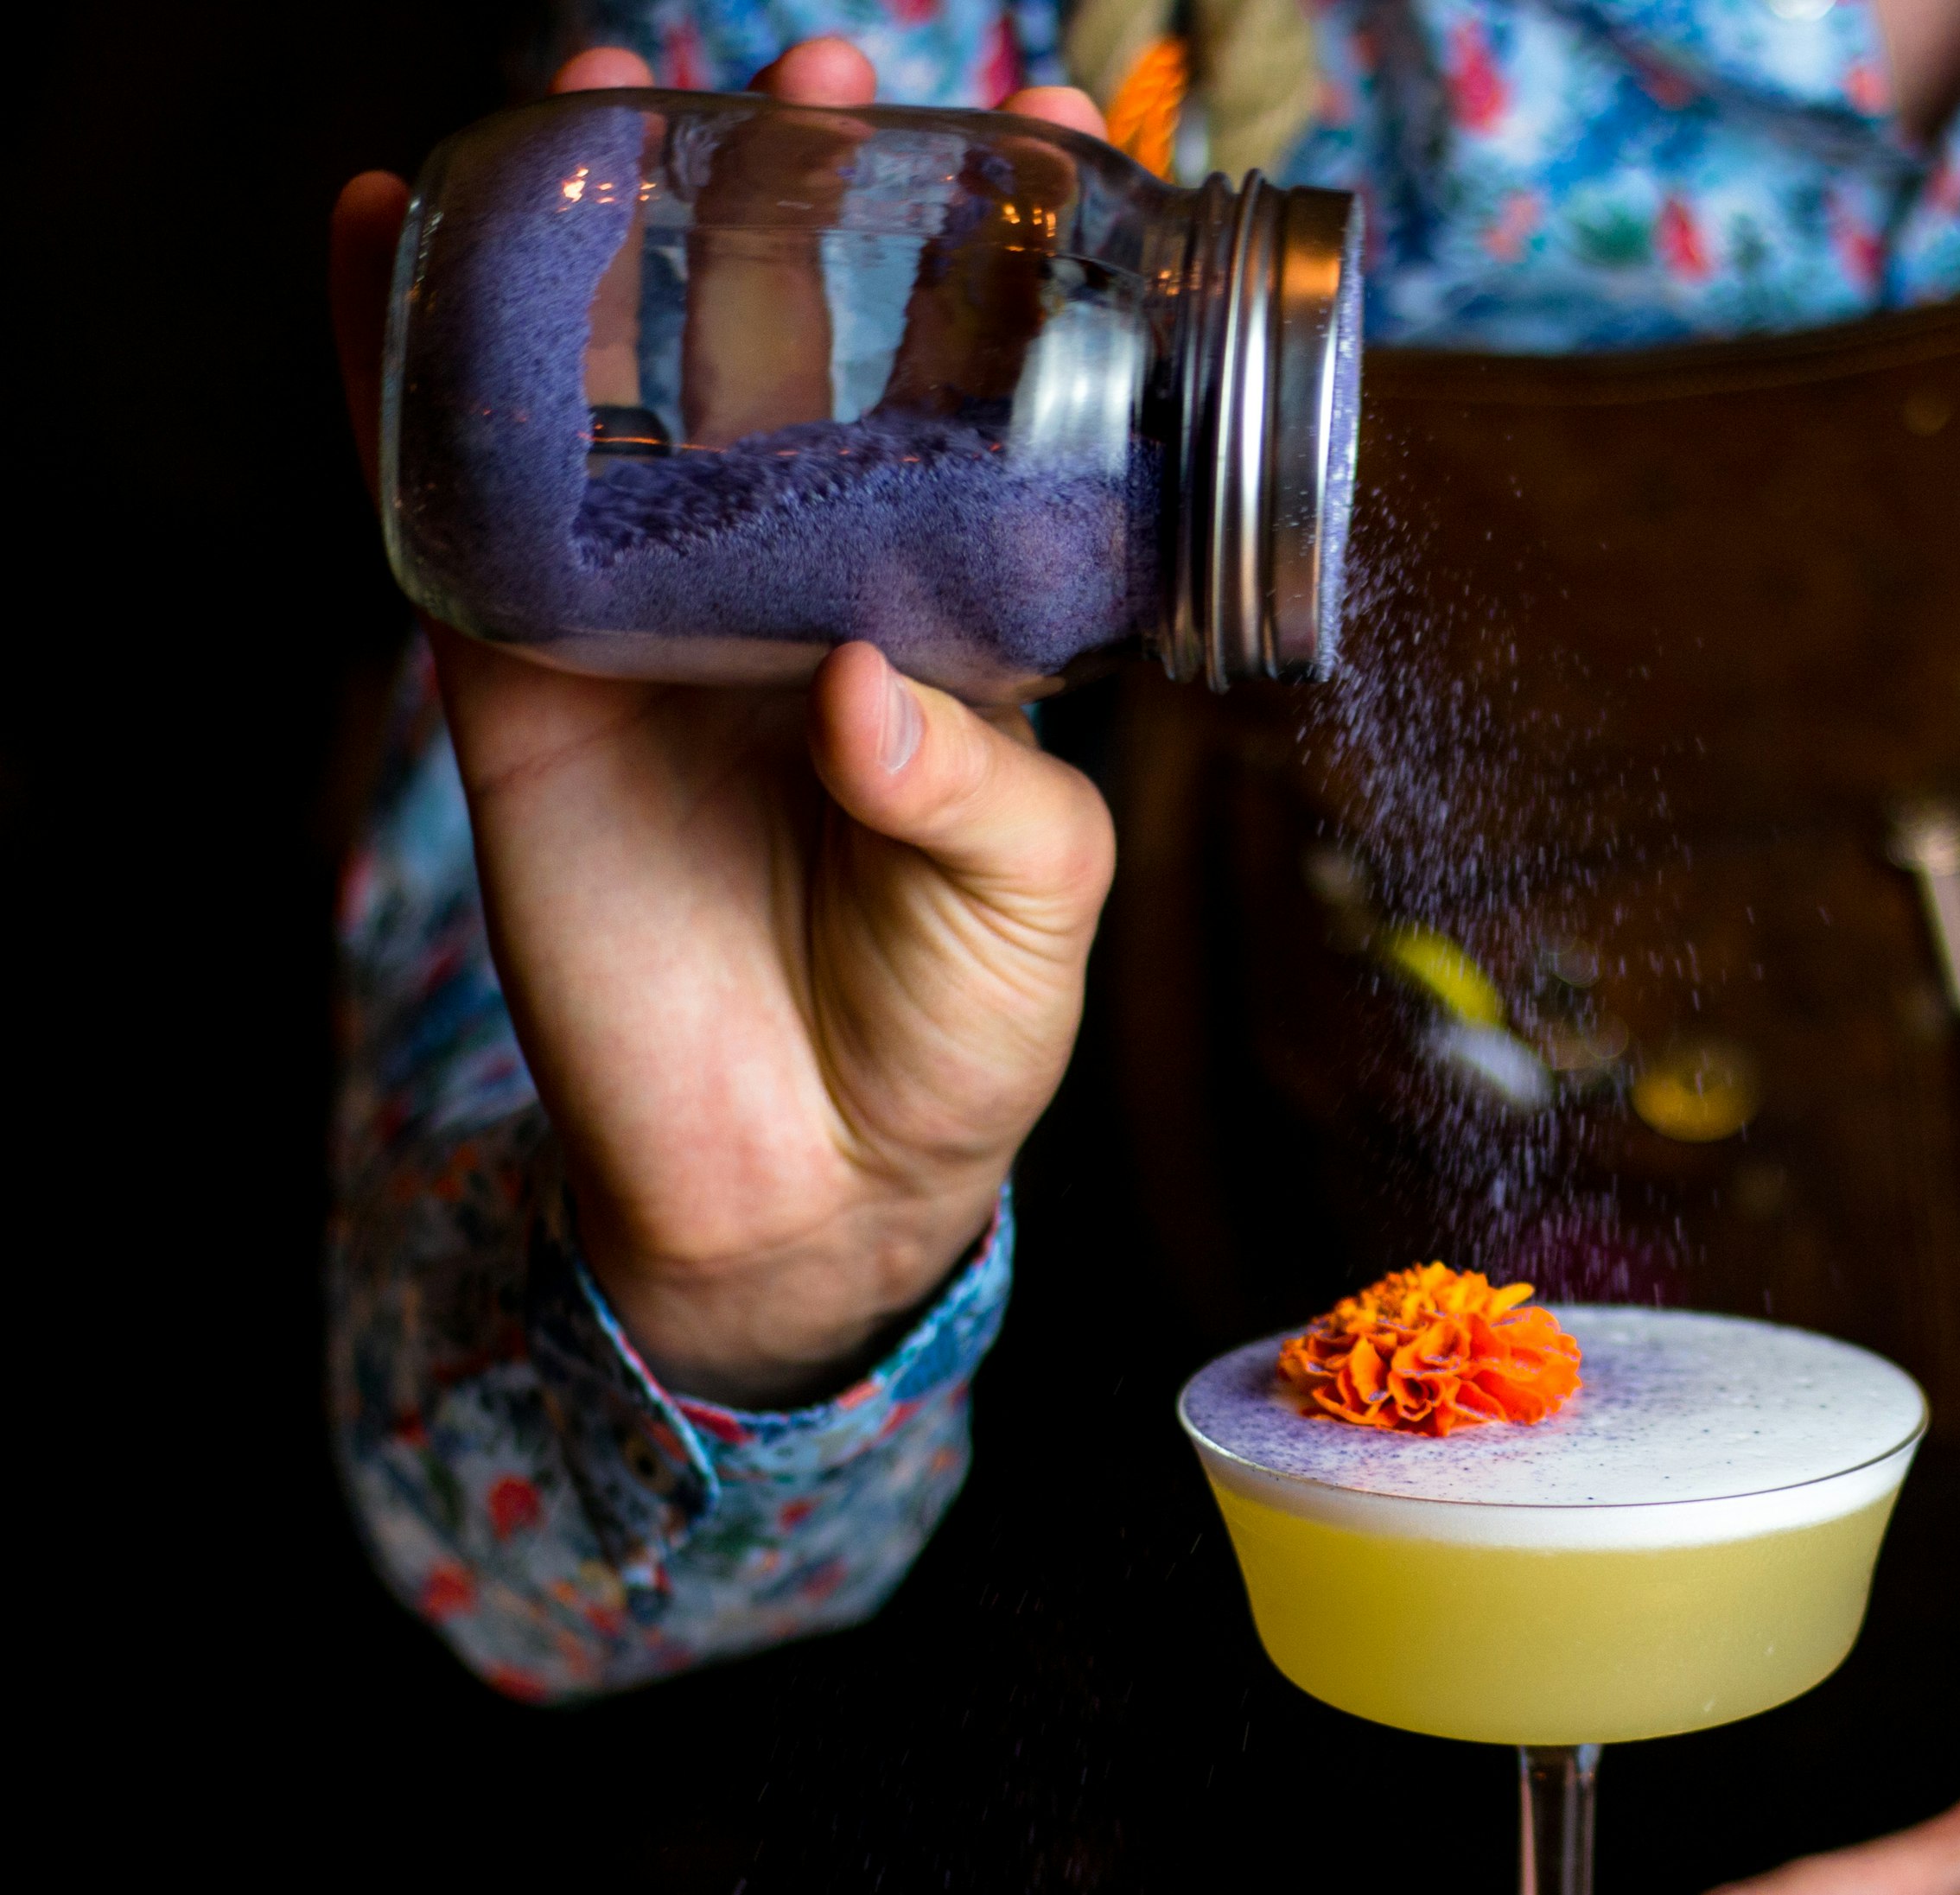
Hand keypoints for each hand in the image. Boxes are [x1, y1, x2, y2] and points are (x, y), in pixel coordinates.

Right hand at [326, 41, 1122, 1404]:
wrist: (805, 1179)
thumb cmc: (950, 1027)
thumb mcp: (1032, 900)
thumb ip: (980, 788)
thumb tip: (865, 688)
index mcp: (942, 617)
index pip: (960, 413)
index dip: (980, 282)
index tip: (1023, 143)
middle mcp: (794, 591)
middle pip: (777, 357)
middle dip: (787, 205)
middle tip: (817, 71)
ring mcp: (648, 623)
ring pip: (606, 399)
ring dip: (594, 242)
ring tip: (601, 88)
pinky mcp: (519, 681)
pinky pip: (451, 505)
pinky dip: (397, 373)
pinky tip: (386, 234)